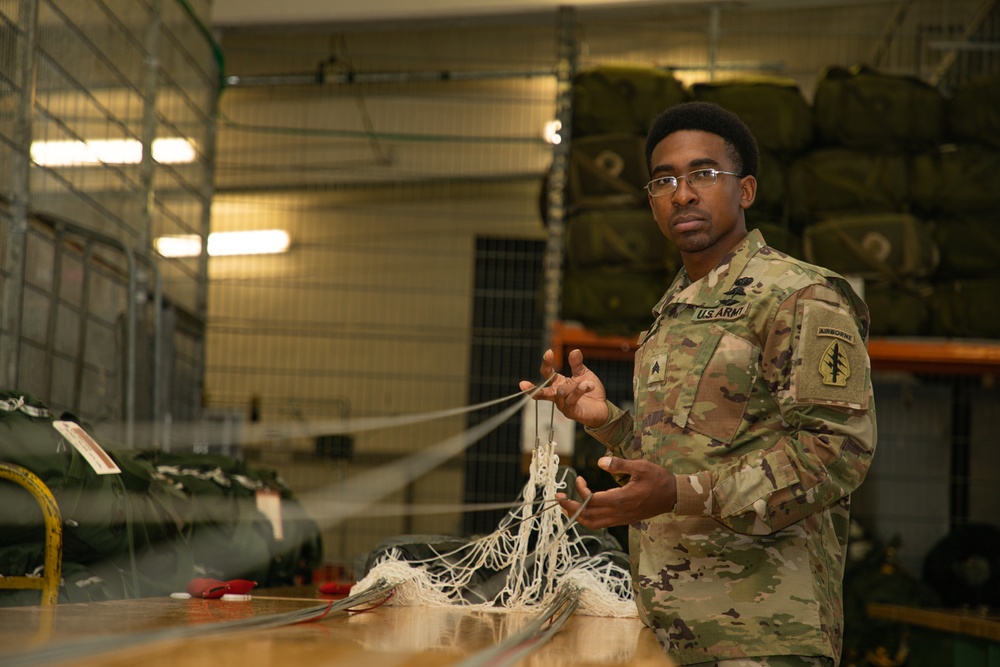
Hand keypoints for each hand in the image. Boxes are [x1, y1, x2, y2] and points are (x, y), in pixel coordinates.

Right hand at [518, 348, 608, 427]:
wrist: (602, 407)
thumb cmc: (589, 391)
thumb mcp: (584, 374)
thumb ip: (577, 364)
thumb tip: (574, 350)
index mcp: (558, 383)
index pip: (547, 373)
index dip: (546, 363)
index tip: (549, 352)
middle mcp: (557, 394)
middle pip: (542, 391)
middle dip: (532, 389)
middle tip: (522, 384)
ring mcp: (563, 404)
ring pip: (559, 395)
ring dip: (569, 388)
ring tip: (582, 383)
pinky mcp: (571, 412)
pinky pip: (570, 402)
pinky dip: (578, 393)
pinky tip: (586, 386)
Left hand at [555, 457, 676, 528]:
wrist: (674, 496)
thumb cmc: (659, 479)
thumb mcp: (641, 466)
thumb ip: (619, 465)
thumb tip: (599, 462)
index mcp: (620, 500)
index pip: (591, 500)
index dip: (579, 492)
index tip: (578, 479)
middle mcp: (618, 513)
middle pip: (587, 517)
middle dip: (570, 508)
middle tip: (558, 498)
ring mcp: (621, 518)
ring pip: (593, 523)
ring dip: (577, 516)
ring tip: (567, 505)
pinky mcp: (623, 520)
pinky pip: (601, 523)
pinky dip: (588, 518)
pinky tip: (585, 508)